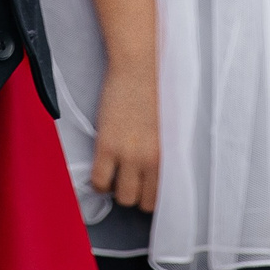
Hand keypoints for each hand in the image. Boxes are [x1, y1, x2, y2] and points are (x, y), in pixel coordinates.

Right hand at [91, 59, 160, 210]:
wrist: (140, 66)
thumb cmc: (156, 92)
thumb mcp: (169, 129)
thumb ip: (163, 153)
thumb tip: (155, 174)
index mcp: (169, 155)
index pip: (162, 197)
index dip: (150, 196)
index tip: (143, 190)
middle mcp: (151, 160)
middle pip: (142, 202)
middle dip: (135, 194)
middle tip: (128, 180)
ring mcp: (128, 154)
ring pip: (122, 197)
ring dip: (117, 189)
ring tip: (115, 174)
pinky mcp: (107, 145)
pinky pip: (99, 181)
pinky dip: (99, 182)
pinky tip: (102, 168)